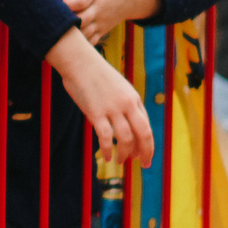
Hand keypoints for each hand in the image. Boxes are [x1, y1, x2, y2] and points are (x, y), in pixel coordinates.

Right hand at [49, 30, 154, 167]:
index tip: (145, 156)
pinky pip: (106, 137)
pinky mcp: (96, 113)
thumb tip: (124, 125)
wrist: (79, 62)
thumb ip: (123, 105)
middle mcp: (127, 105)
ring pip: (126, 138)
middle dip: (146, 152)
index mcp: (134, 99)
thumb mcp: (117, 88)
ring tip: (120, 161)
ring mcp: (112, 109)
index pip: (146, 126)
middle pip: (144, 134)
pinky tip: (105, 157)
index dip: (148, 144)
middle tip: (143, 164)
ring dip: (125, 154)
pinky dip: (107, 150)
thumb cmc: (96, 75)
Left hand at [59, 0, 161, 44]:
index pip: (81, 1)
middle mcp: (98, 9)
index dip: (67, 4)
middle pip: (81, 20)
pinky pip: (90, 43)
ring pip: (84, 35)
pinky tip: (65, 41)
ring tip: (54, 31)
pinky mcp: (101, 32)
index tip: (53, 4)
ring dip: (69, 35)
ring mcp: (100, 23)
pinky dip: (78, 45)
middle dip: (65, 22)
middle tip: (48, 20)